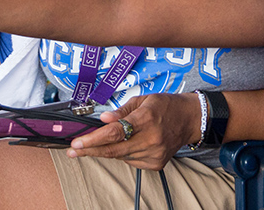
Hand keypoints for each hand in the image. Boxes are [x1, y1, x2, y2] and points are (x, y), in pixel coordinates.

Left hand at [67, 93, 202, 169]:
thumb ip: (122, 110)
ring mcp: (154, 153)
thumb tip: (104, 120)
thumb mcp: (143, 99)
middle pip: (113, 149)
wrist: (190, 119)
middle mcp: (151, 138)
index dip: (93, 139)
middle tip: (73, 150)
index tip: (77, 143)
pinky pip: (131, 161)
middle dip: (90, 150)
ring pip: (120, 156)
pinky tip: (130, 143)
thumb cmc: (166, 106)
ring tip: (104, 141)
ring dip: (108, 149)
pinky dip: (124, 153)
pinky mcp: (156, 163)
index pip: (114, 132)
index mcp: (146, 118)